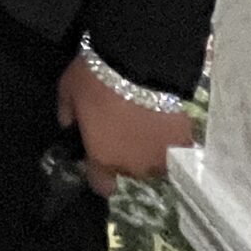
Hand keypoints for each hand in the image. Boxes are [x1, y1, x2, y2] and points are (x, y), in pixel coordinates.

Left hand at [56, 54, 194, 196]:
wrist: (141, 65)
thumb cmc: (96, 79)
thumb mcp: (68, 91)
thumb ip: (67, 114)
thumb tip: (68, 124)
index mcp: (102, 157)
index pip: (102, 184)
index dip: (101, 175)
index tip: (100, 161)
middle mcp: (133, 166)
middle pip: (130, 170)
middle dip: (126, 155)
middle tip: (125, 130)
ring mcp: (161, 157)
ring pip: (155, 163)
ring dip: (150, 149)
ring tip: (148, 126)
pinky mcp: (184, 143)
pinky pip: (177, 149)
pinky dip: (171, 139)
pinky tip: (168, 124)